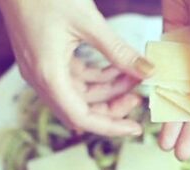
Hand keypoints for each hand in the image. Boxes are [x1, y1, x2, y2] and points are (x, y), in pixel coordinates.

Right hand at [0, 0, 154, 135]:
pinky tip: (115, 67)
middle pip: (80, 110)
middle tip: (138, 97)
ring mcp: (41, 71)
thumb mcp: (89, 22)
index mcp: (49, 76)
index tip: (135, 128)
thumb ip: (119, 51)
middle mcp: (41, 79)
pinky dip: (96, 77)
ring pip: (79, 95)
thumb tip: (148, 71)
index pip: (82, 118)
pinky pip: (73, 79)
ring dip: (106, 90)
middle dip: (111, 107)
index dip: (111, 127)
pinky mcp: (45, 60)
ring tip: (132, 77)